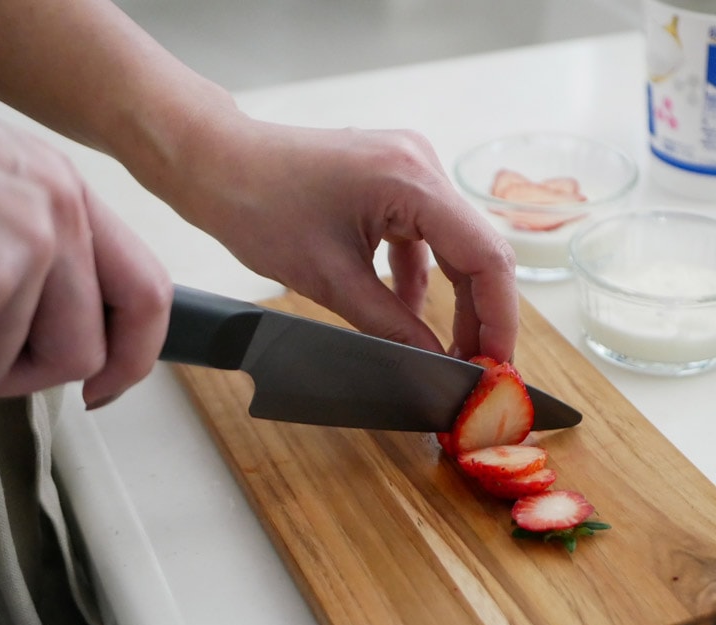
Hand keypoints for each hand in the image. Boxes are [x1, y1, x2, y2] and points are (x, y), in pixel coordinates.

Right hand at [0, 114, 171, 405]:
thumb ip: (34, 252)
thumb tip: (76, 344)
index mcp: (61, 189)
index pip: (146, 293)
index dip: (132, 358)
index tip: (102, 389)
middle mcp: (56, 205)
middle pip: (84, 351)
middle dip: (19, 373)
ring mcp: (25, 234)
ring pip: (23, 364)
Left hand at [171, 119, 518, 361]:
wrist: (215, 163)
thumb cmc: (256, 205)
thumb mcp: (329, 281)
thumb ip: (392, 327)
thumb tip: (436, 367)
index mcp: (411, 180)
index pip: (487, 257)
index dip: (500, 318)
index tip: (497, 365)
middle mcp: (421, 166)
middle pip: (479, 253)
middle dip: (480, 316)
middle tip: (476, 369)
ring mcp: (410, 170)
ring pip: (456, 248)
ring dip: (454, 302)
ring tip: (450, 353)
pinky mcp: (395, 182)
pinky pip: (426, 238)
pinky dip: (421, 280)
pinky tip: (411, 317)